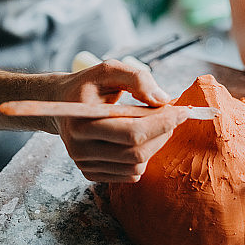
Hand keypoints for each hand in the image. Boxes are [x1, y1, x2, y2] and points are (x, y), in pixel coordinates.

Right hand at [54, 59, 188, 182]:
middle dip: (163, 133)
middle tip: (172, 115)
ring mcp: (85, 164)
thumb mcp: (109, 69)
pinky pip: (130, 174)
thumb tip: (162, 100)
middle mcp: (80, 148)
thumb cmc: (88, 85)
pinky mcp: (92, 173)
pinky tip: (139, 138)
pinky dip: (143, 157)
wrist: (60, 104)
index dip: (163, 122)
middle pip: (137, 152)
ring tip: (153, 123)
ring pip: (136, 166)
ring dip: (155, 145)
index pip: (132, 131)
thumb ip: (137, 78)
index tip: (183, 110)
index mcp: (82, 121)